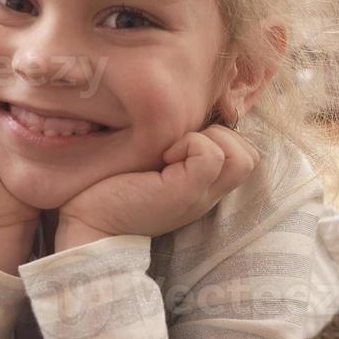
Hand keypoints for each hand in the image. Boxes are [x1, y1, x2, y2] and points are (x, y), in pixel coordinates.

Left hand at [56, 125, 259, 247]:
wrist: (88, 225)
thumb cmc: (111, 190)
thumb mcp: (151, 165)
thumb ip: (172, 148)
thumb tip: (180, 113)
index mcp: (202, 187)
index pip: (245, 156)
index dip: (223, 136)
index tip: (182, 140)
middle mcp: (208, 193)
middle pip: (251, 156)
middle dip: (222, 135)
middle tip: (180, 143)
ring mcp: (200, 195)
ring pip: (242, 155)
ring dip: (209, 138)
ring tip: (172, 150)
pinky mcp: (184, 192)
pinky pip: (210, 154)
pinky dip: (189, 143)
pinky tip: (162, 157)